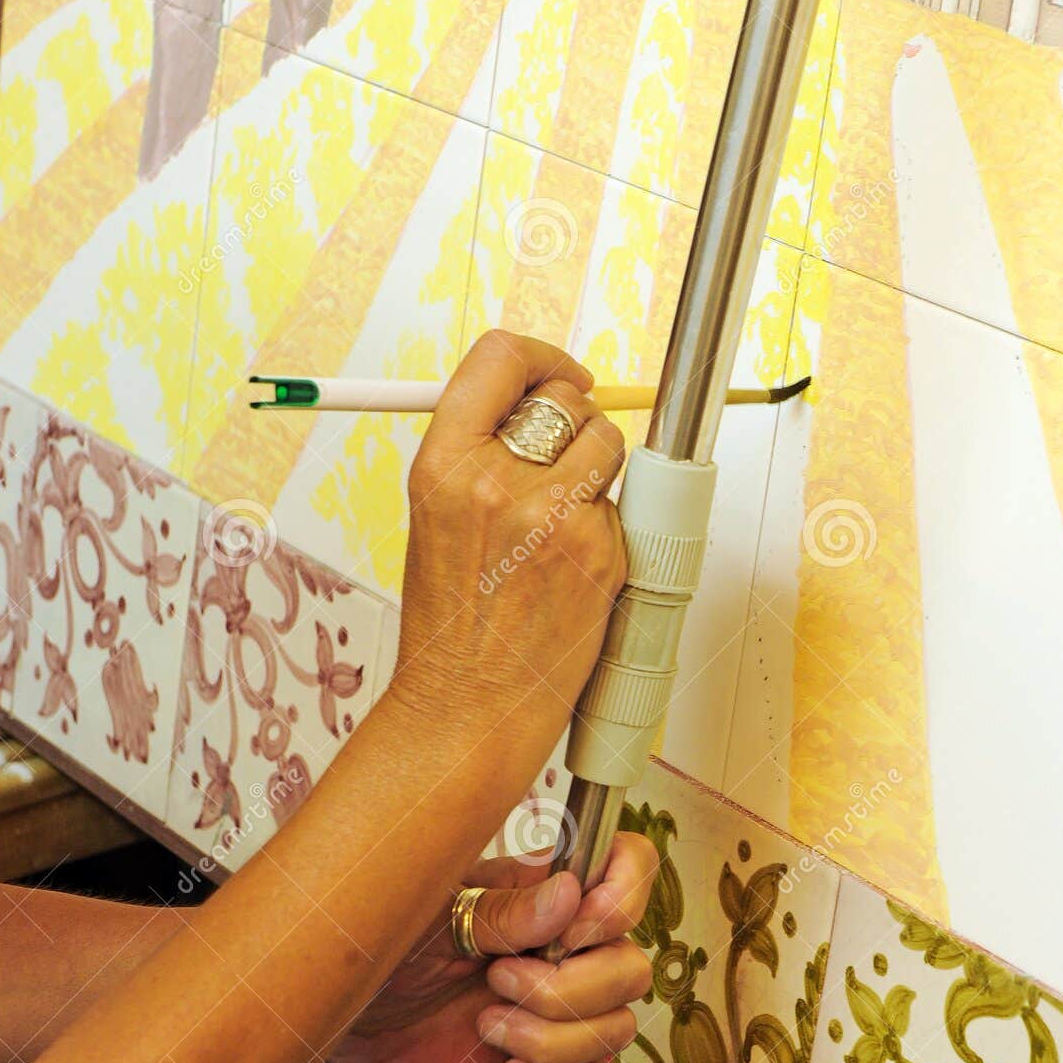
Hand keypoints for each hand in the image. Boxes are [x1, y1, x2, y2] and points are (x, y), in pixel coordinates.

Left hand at [327, 831, 657, 1062]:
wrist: (342, 1017)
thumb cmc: (375, 943)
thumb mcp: (431, 915)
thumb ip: (502, 909)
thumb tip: (569, 894)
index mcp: (544, 887)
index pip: (628, 863)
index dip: (625, 895)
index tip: (576, 930)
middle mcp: (565, 942)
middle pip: (631, 966)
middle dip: (568, 991)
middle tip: (498, 983)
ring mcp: (561, 1002)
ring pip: (617, 1027)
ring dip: (553, 1040)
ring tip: (488, 1026)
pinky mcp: (547, 1058)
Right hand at [384, 331, 626, 814]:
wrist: (469, 705)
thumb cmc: (455, 625)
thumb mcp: (438, 517)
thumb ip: (478, 453)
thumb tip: (538, 402)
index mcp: (442, 464)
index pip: (500, 358)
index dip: (541, 357)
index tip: (559, 373)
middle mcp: (495, 480)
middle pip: (566, 397)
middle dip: (575, 421)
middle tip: (564, 461)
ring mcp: (553, 516)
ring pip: (607, 445)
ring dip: (599, 473)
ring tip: (563, 524)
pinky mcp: (600, 550)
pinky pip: (623, 505)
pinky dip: (610, 527)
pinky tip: (575, 567)